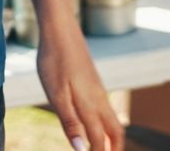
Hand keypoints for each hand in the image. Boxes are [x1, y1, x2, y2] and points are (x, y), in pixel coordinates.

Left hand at [37, 19, 125, 150]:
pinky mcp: (93, 82)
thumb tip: (81, 149)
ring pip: (112, 119)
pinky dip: (106, 124)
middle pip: (115, 131)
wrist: (60, 30)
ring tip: (104, 148)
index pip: (100, 139)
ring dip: (111, 137)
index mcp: (90, 105)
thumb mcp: (56, 94)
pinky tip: (95, 123)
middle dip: (114, 148)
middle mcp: (99, 99)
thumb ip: (69, 122)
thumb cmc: (54, 61)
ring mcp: (98, 89)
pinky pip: (106, 109)